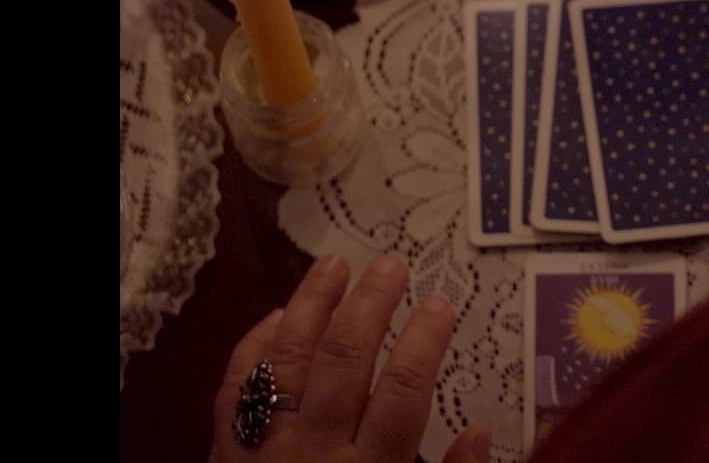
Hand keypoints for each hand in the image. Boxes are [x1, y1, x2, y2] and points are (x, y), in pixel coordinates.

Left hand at [210, 253, 489, 462]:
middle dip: (370, 305)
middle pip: (345, 361)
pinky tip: (278, 315)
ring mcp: (267, 449)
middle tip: (391, 265)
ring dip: (311, 306)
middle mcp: (317, 453)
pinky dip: (255, 346)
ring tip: (335, 264)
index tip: (440, 302)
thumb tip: (479, 434)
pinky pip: (236, 389)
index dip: (424, 340)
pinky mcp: (229, 453)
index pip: (404, 392)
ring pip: (287, 361)